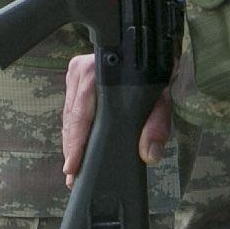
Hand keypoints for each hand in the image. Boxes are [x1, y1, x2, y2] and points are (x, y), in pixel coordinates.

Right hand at [60, 51, 175, 182]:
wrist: (151, 52)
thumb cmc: (155, 74)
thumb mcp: (161, 99)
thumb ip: (156, 125)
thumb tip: (149, 155)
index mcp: (96, 72)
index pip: (80, 114)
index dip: (76, 142)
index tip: (72, 166)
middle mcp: (80, 71)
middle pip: (71, 119)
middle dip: (71, 149)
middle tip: (72, 176)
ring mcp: (74, 75)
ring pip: (67, 116)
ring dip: (70, 142)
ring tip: (72, 169)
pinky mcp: (74, 82)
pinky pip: (70, 111)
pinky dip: (73, 132)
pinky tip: (75, 149)